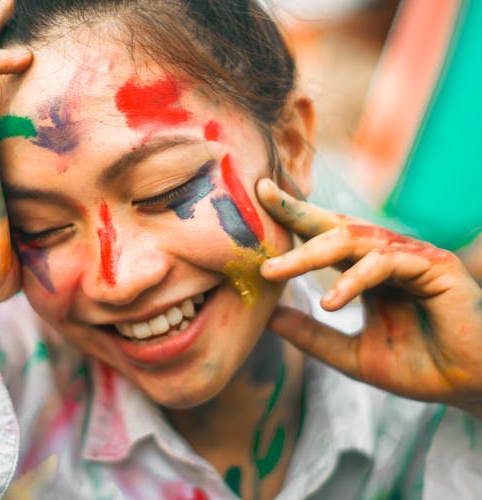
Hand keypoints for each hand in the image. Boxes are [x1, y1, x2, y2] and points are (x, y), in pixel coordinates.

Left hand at [256, 178, 481, 417]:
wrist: (472, 386)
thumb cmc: (421, 367)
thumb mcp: (351, 354)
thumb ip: (313, 335)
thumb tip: (268, 318)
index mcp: (366, 271)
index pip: (324, 237)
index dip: (293, 217)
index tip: (258, 199)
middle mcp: (386, 256)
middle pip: (334, 226)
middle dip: (296, 212)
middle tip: (261, 200)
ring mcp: (411, 257)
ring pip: (353, 240)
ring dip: (310, 255)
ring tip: (274, 272)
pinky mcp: (434, 266)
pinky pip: (385, 263)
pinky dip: (354, 280)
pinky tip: (331, 301)